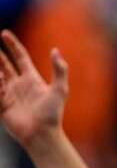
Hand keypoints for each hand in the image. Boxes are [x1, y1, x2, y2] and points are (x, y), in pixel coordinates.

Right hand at [0, 30, 67, 146]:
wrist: (42, 134)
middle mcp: (19, 85)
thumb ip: (59, 70)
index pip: (20, 57)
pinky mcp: (2, 106)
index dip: (12, 46)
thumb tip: (56, 50)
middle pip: (5, 65)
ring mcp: (9, 95)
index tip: (4, 33)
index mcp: (32, 79)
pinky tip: (0, 81)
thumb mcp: (60, 89)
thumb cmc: (53, 113)